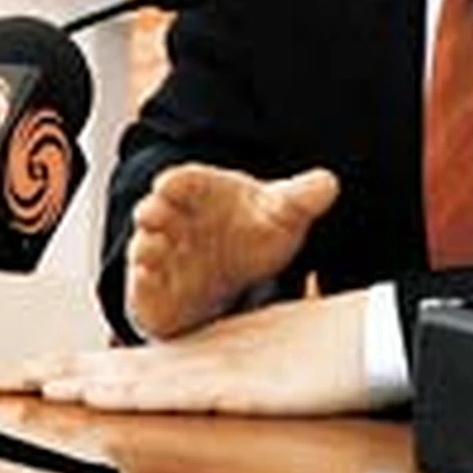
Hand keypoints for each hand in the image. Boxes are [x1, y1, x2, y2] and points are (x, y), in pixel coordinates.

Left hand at [0, 291, 369, 415]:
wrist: (383, 334)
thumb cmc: (341, 349)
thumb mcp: (285, 363)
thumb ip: (250, 372)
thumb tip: (225, 384)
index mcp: (221, 347)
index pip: (145, 359)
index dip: (95, 365)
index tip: (53, 374)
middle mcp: (214, 352)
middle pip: (130, 363)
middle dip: (72, 370)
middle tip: (19, 376)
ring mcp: (228, 365)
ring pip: (143, 375)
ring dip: (89, 380)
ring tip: (43, 384)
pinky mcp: (246, 385)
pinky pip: (180, 391)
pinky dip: (137, 391)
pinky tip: (105, 393)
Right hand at [126, 162, 339, 339]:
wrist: (237, 271)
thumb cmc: (254, 230)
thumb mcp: (281, 213)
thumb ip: (301, 199)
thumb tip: (329, 184)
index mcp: (201, 191)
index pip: (185, 180)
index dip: (177, 182)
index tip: (170, 184)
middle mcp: (175, 220)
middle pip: (156, 210)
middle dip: (153, 212)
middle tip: (153, 215)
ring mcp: (162, 256)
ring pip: (145, 247)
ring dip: (145, 248)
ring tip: (151, 250)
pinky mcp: (156, 292)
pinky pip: (143, 289)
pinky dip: (143, 287)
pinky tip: (149, 284)